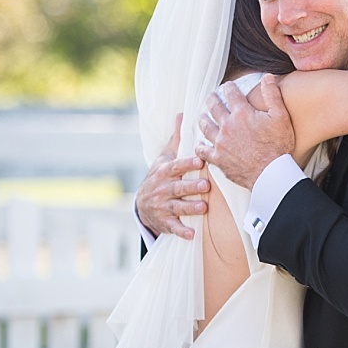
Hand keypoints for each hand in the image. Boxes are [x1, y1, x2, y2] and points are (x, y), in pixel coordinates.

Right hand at [133, 116, 207, 240]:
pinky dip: (182, 231)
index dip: (186, 164)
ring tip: (204, 207)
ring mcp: (163, 206)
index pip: (176, 166)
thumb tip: (183, 114)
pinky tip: (192, 233)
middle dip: (191, 186)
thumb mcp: (164, 158)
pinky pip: (173, 228)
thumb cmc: (160, 176)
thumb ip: (177, 139)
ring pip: (177, 207)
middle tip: (206, 185)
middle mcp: (162, 189)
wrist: (142, 204)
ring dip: (190, 208)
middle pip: (177, 187)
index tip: (199, 159)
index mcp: (164, 171)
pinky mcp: (165, 222)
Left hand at [197, 76, 297, 190]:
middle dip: (212, 99)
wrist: (272, 174)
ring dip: (203, 118)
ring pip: (205, 125)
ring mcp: (221, 142)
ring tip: (202, 115)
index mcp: (242, 113)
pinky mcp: (218, 158)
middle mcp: (228, 125)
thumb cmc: (279, 146)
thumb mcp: (281, 117)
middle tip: (211, 97)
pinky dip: (200, 145)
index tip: (228, 86)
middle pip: (214, 106)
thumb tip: (267, 76)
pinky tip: (200, 143)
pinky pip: (203, 150)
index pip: (230, 93)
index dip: (229, 87)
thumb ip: (273, 95)